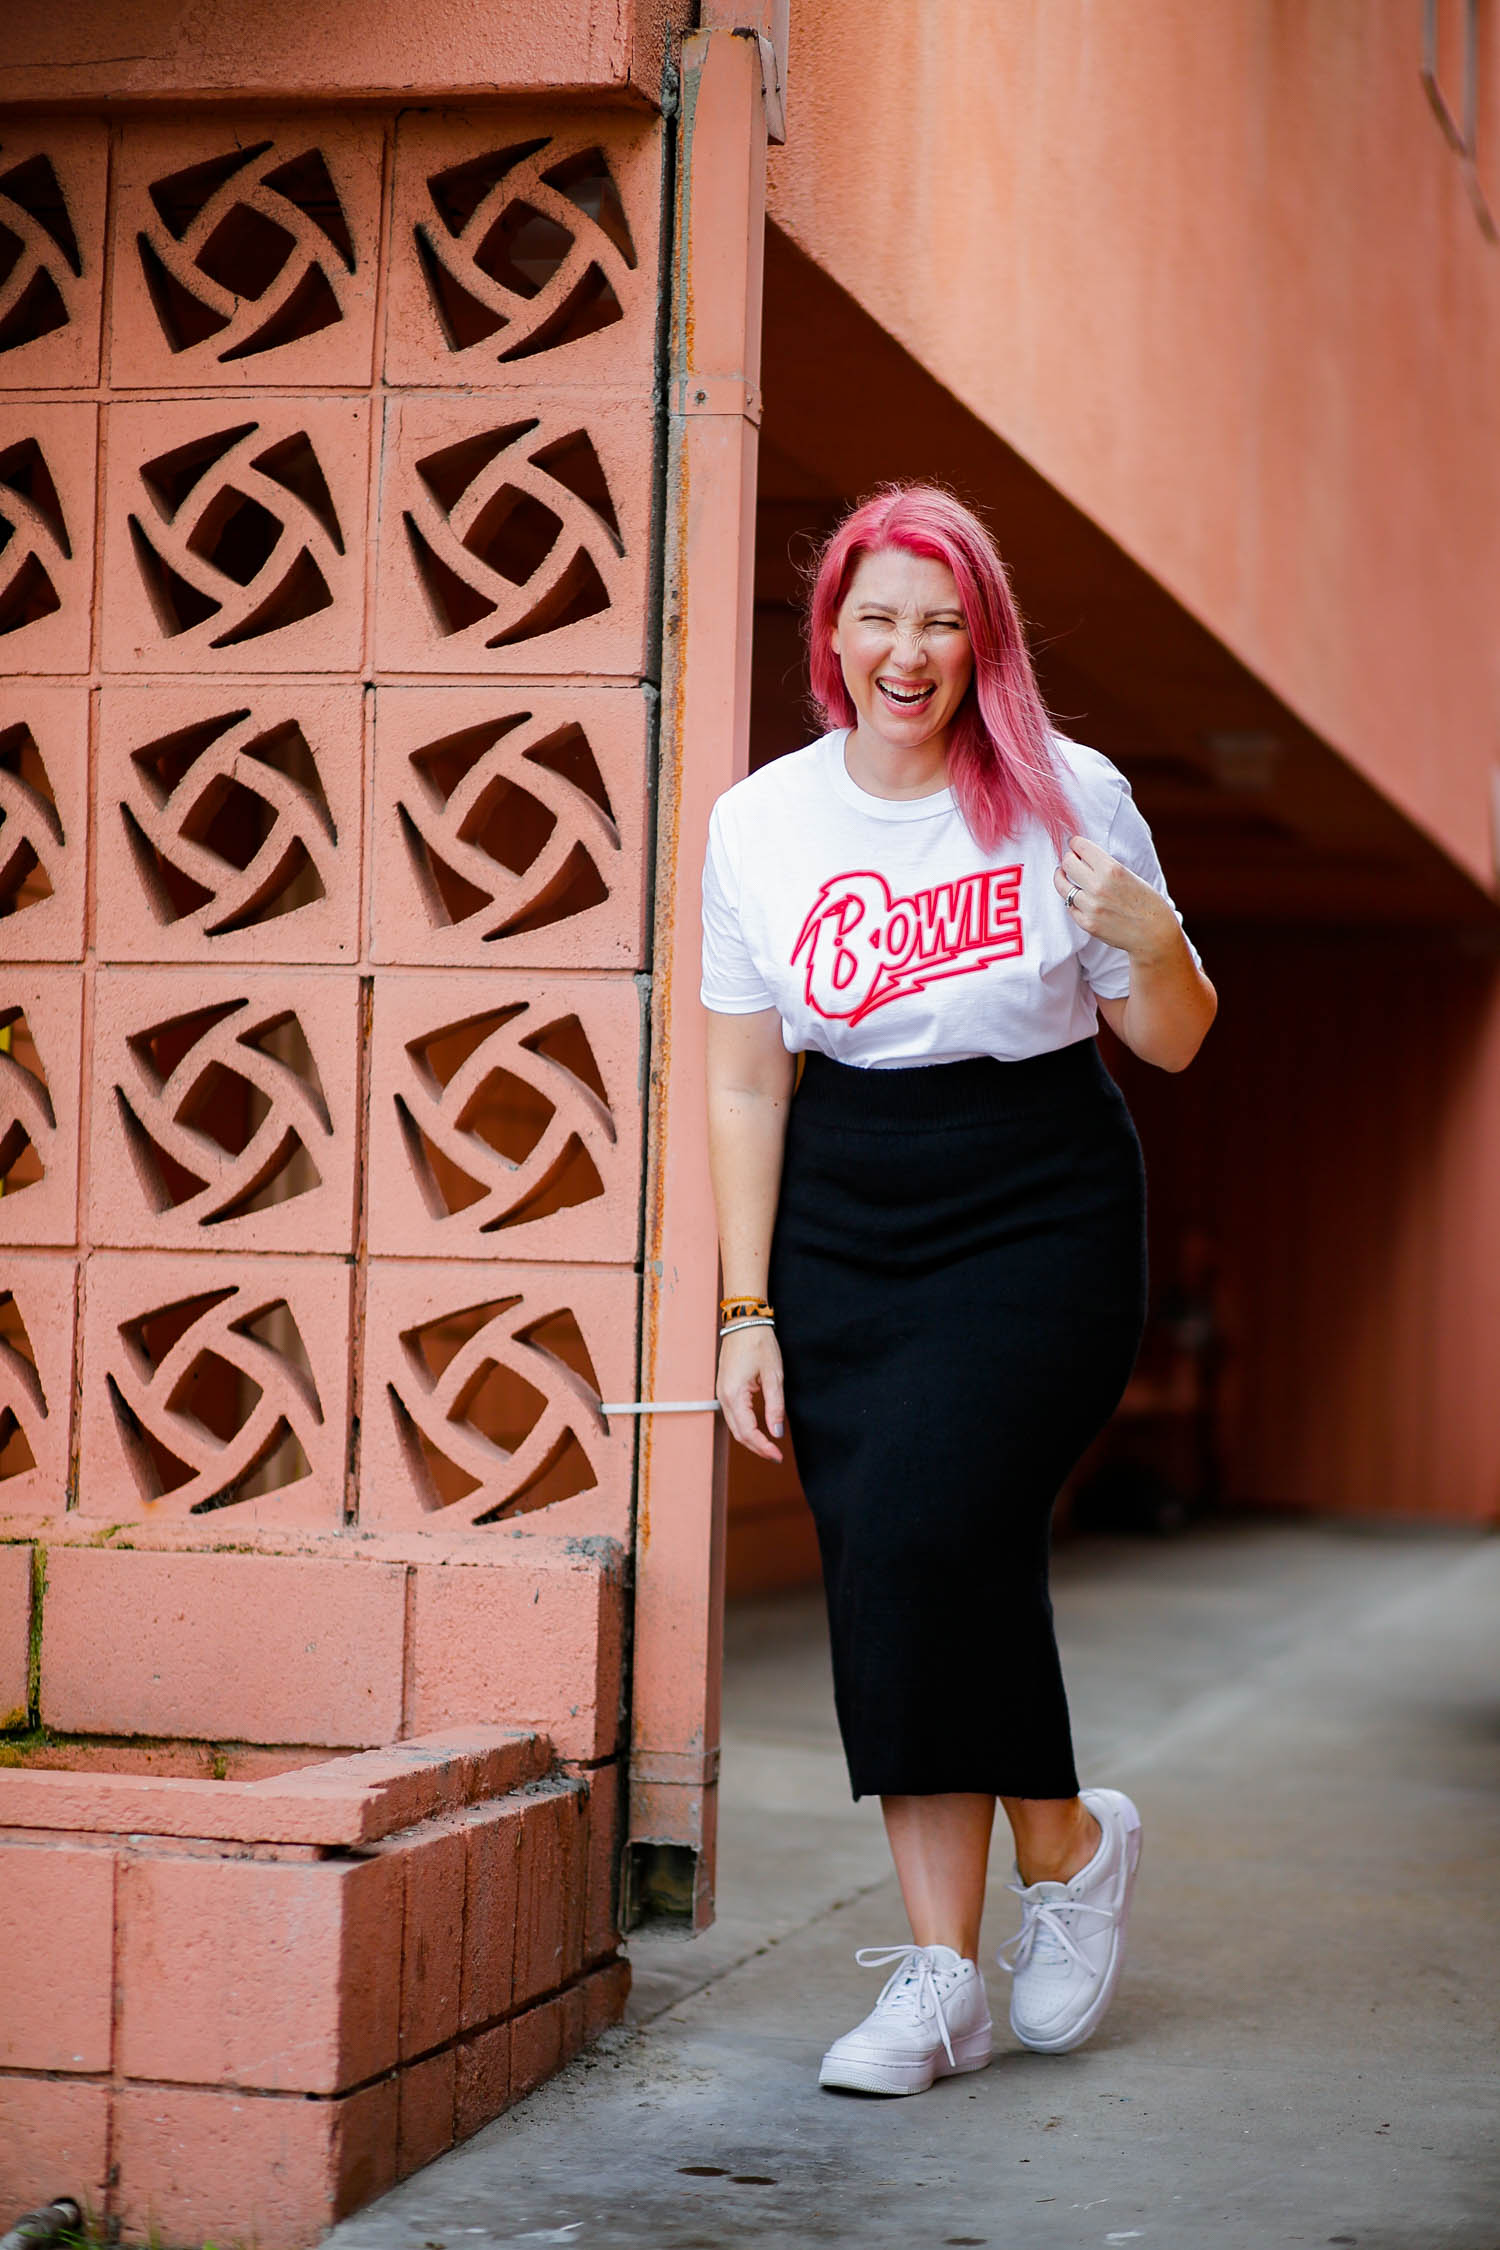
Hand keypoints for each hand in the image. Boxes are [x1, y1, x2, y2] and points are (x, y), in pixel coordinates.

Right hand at [717, 1325, 785, 1462]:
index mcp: (734, 1395)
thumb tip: (777, 1432)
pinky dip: (745, 1427)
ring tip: (769, 1447)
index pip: (748, 1431)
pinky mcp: (725, 1389)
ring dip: (751, 1439)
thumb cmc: (759, 1344)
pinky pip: (733, 1415)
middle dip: (757, 1447)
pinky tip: (758, 1429)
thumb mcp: (773, 1375)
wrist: (744, 1322)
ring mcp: (721, 1393)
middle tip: (776, 1456)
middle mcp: (723, 1397)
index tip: (778, 1456)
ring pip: (734, 1426)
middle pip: (739, 1433)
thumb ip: (775, 1406)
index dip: (764, 1447)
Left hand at [1054, 835, 1179, 963]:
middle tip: (1071, 860)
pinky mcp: (1087, 923)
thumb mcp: (1129, 874)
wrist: (1155, 934)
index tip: (1075, 845)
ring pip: (1063, 886)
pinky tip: (1077, 897)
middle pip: (1067, 863)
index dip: (1076, 844)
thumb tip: (1083, 856)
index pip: (1080, 846)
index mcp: (1112, 869)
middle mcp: (1098, 886)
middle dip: (1069, 859)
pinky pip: (1070, 906)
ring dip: (1064, 880)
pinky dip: (1072, 900)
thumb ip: (1106, 866)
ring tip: (1065, 877)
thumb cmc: (1147, 903)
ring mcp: (1090, 906)